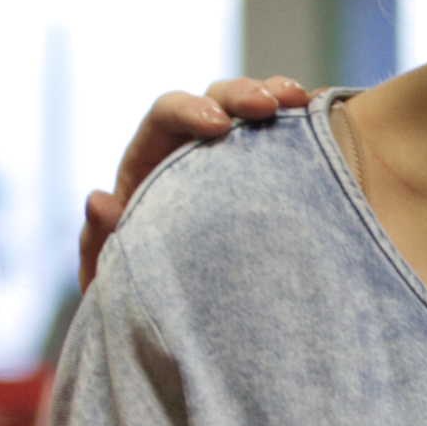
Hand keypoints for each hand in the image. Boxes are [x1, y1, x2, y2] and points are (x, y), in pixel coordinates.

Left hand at [79, 77, 309, 287]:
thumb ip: (97, 244)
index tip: (218, 126)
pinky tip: (329, 122)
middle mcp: (192, 151)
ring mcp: (236, 163)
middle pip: (216, 99)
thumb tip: (100, 199)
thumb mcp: (110, 281)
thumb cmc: (139, 301)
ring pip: (256, 113)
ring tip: (305, 103)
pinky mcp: (272, 180)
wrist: (181, 332)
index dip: (190, 109)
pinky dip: (307, 127)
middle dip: (242, 93)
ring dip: (279, 98)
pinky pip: (290, 143)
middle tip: (270, 105)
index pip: (166, 115)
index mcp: (149, 164)